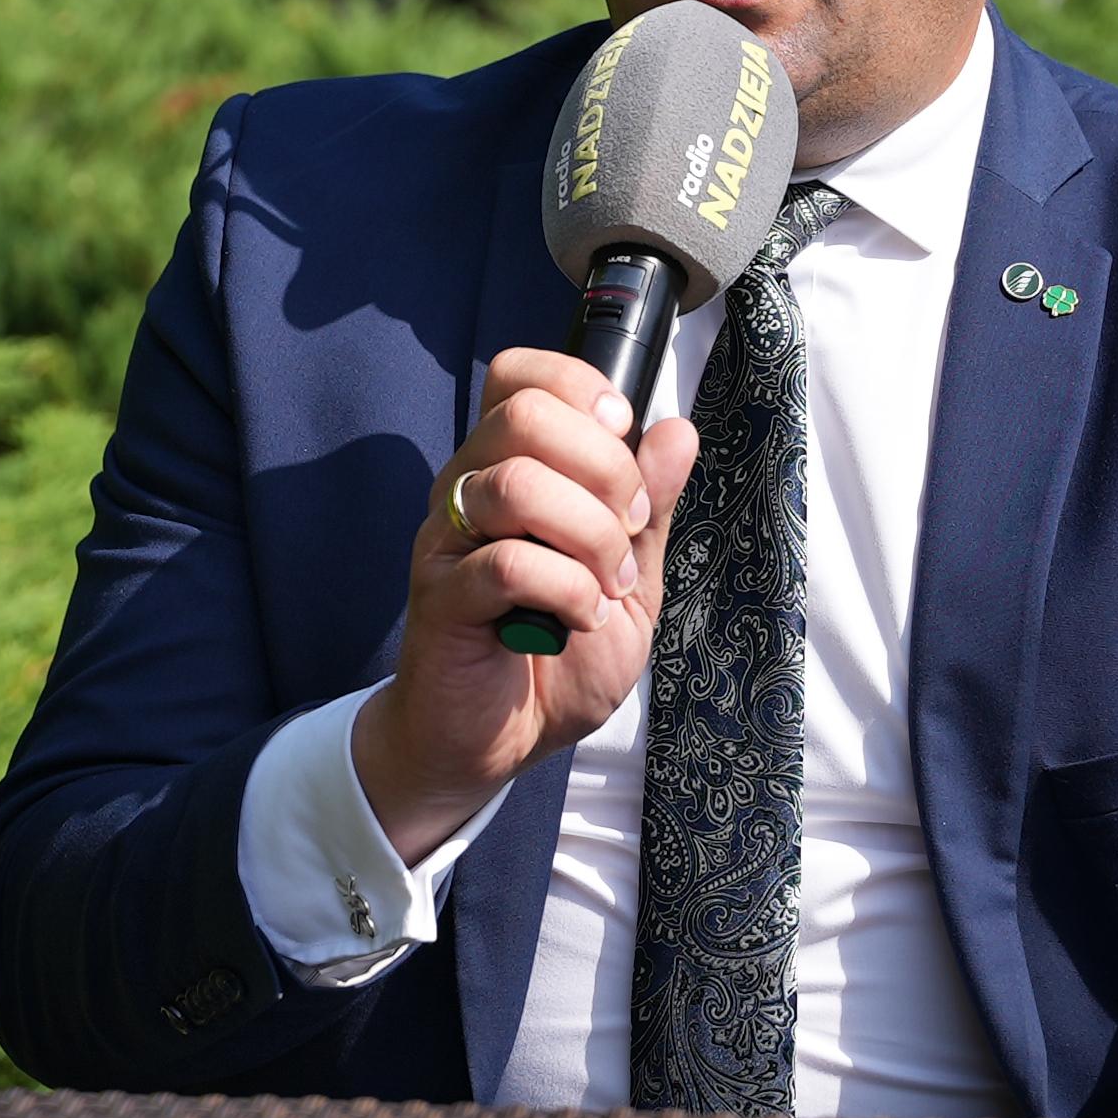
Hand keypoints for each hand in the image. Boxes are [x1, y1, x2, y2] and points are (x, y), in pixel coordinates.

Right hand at [352, 349, 698, 864]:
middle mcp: (467, 490)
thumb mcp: (627, 577)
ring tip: (607, 584)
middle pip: (523, 416)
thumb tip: (676, 430)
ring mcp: (448, 543)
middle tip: (630, 527)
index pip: (520, 375)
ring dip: (590, 534)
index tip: (624, 439)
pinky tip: (580, 619)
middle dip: (604, 468)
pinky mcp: (441, 601)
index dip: (580, 388)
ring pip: (515, 484)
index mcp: (506, 466)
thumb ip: (649, 507)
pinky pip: (506, 565)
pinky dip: (567, 590)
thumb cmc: (555, 658)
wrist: (497, 742)